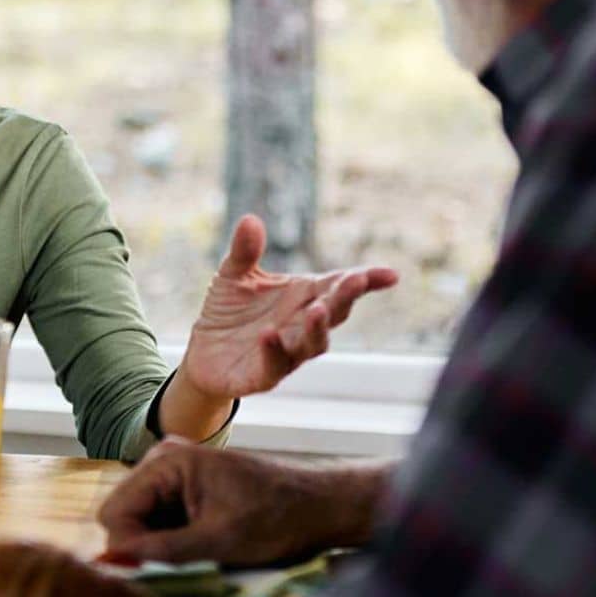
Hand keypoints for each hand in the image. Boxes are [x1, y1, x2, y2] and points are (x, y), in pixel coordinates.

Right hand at [97, 439, 386, 565]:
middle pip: (125, 518)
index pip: (115, 513)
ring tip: (194, 563)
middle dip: (141, 549)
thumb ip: (163, 551)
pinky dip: (173, 545)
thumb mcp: (218, 542)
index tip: (147, 579)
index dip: (125, 550)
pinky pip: (161, 524)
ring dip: (158, 550)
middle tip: (176, 573)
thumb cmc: (278, 518)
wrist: (321, 507)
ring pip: (142, 525)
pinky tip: (200, 554)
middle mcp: (164, 462)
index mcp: (167, 462)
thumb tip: (115, 564)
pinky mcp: (187, 492)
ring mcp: (175, 476)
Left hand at [178, 215, 397, 400]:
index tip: (391, 275)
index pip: (338, 285)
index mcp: (304, 295)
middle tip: (356, 280)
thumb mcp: (233, 275)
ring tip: (318, 310)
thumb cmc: (230, 311)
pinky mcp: (264, 376)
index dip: (366, 280)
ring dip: (318, 328)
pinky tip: (269, 334)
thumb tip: (250, 220)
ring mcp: (288, 352)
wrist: (204, 353)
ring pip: (313, 343)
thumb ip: (245, 252)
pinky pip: (274, 365)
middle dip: (345, 297)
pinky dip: (274, 350)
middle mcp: (302, 324)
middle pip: (333, 312)